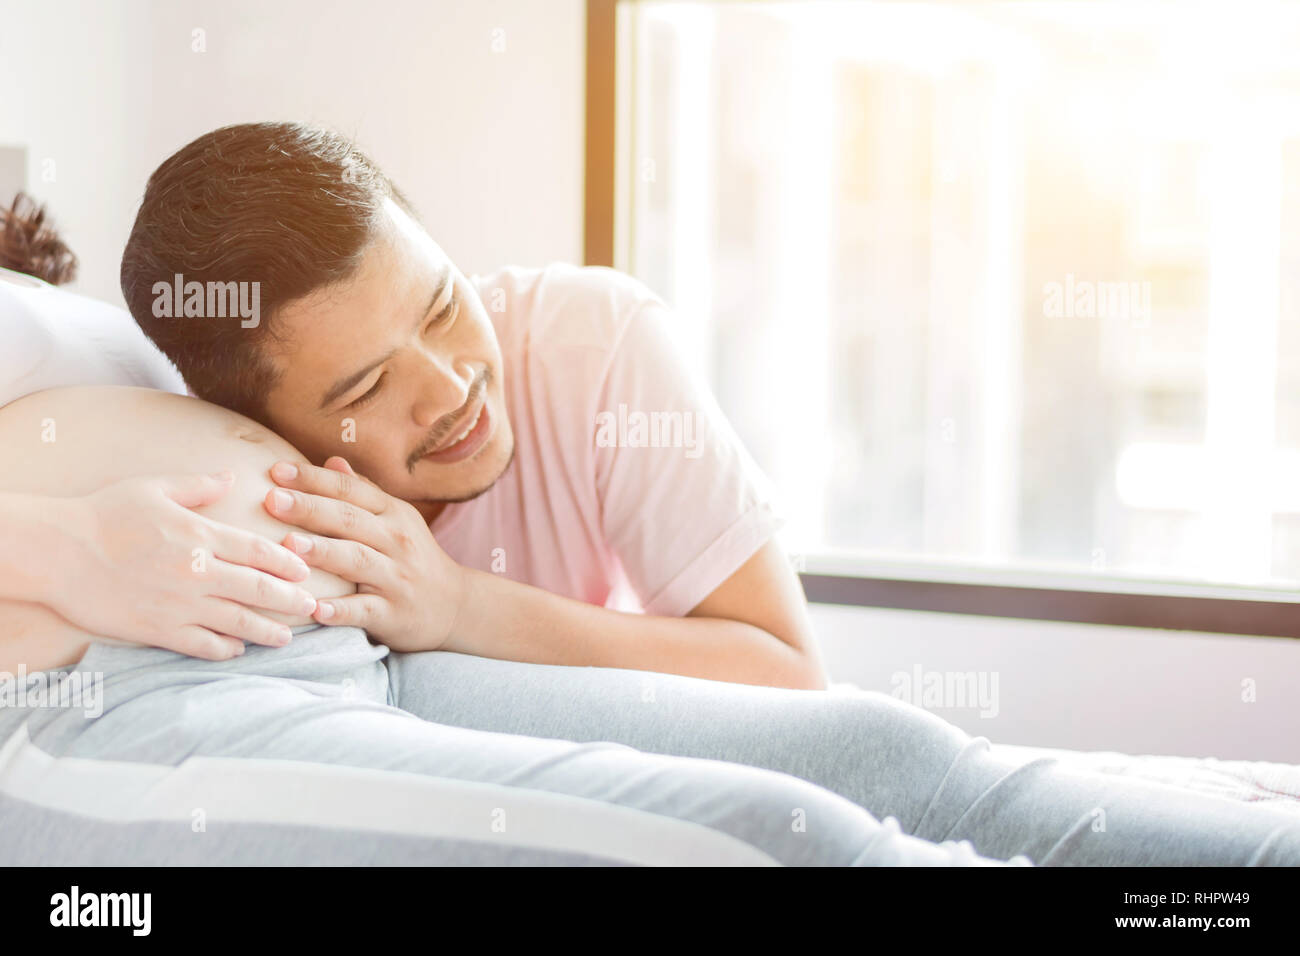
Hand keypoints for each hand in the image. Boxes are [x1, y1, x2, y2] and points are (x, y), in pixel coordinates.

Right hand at [52, 472, 318, 658]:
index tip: (305, 570)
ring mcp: (180, 604)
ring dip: (267, 631)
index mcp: (200, 535)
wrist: (56, 552)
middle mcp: (197, 572)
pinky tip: (238, 650)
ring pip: (238, 622)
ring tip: (286, 637)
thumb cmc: (103, 514)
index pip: (259, 551)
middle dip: (290, 600)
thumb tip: (229, 475)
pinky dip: (226, 649)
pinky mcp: (158, 629)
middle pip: (259, 589)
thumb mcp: (153, 488)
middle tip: (312, 607)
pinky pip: (202, 645)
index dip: (287, 563)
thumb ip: (197, 486)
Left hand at [266, 456, 464, 650]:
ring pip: (358, 560)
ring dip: (323, 552)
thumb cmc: (414, 558)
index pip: (351, 490)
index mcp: (393, 514)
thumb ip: (363, 492)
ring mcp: (396, 578)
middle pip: (350, 520)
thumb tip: (331, 459)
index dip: (314, 478)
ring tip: (289, 545)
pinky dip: (341, 610)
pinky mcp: (394, 613)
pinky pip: (365, 610)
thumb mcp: (396, 520)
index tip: (276, 471)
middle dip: (310, 508)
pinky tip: (316, 609)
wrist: (456, 606)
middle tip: (272, 500)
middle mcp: (396, 541)